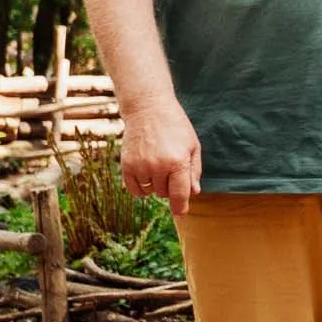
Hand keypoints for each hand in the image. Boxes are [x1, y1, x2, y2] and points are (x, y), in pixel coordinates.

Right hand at [121, 100, 203, 216]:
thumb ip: (194, 170)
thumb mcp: (192, 145)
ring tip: (158, 164)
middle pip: (165, 193)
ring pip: (150, 192)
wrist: (148, 108)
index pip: (180, 194)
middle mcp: (158, 166)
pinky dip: (141, 188)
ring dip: (155, 185)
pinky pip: (134, 190)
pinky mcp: (126, 165)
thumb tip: (193, 193)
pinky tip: (146, 175)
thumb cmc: (175, 126)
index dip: (181, 207)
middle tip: (170, 167)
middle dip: (170, 186)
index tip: (180, 213)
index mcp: (178, 162)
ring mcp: (140, 166)